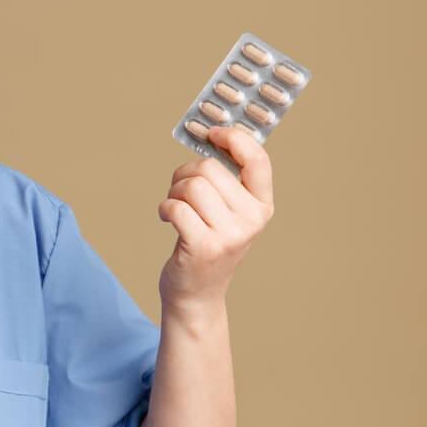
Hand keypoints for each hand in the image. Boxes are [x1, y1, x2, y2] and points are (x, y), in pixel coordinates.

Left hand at [157, 125, 274, 310]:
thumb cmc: (208, 244)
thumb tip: (212, 137)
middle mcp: (252, 220)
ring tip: (174, 205)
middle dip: (185, 173)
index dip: (234, 138)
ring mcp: (230, 235)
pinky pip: (175, 207)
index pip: (258, 159)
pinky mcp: (204, 246)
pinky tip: (166, 218)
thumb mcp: (229, 214)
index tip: (212, 132)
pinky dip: (164, 208)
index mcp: (262, 206)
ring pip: (192, 186)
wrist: (197, 294)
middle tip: (178, 190)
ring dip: (173, 191)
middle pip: (210, 169)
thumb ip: (227, 182)